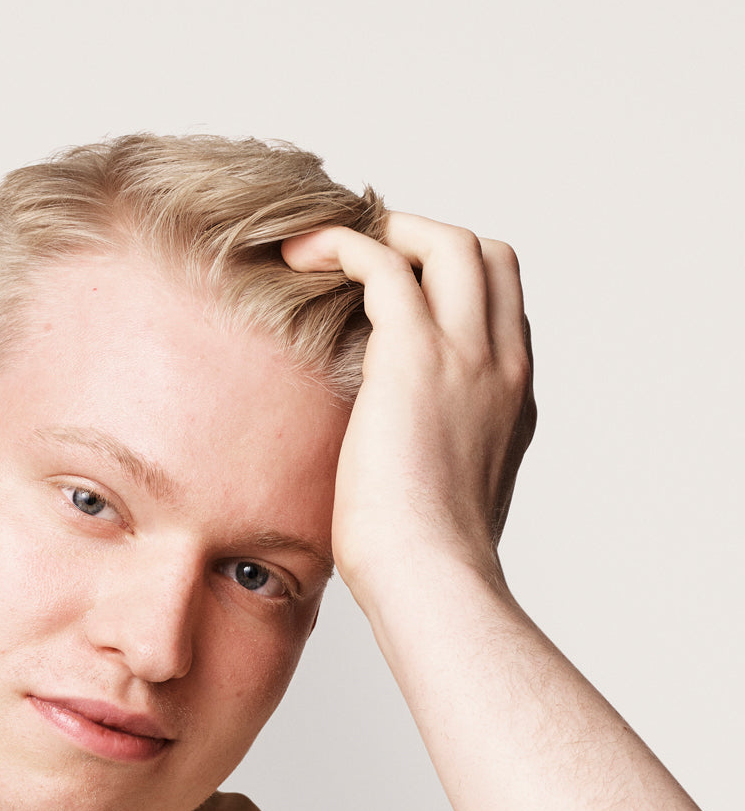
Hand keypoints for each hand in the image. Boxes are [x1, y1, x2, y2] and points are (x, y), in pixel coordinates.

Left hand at [283, 213, 535, 606]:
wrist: (431, 579)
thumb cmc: (424, 564)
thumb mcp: (444, 500)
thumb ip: (435, 461)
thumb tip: (393, 466)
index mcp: (512, 400)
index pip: (499, 307)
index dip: (449, 284)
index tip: (393, 291)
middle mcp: (502, 366)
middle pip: (486, 256)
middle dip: (425, 240)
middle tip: (362, 257)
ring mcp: (468, 355)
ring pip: (446, 242)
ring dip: (386, 230)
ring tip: (326, 245)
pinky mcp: (416, 355)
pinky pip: (381, 262)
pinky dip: (340, 245)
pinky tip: (298, 255)